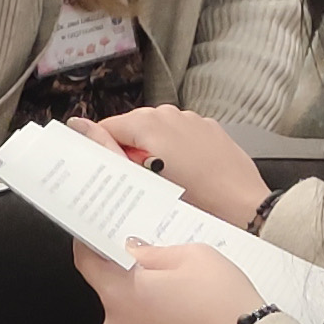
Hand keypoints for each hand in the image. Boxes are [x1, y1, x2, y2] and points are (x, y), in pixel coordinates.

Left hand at [74, 235, 265, 323]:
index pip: (88, 264)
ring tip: (186, 315)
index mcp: (121, 293)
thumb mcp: (195, 256)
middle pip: (116, 299)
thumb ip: (154, 252)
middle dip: (137, 289)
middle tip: (171, 285)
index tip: (92, 242)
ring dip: (149, 320)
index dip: (90, 248)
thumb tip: (136, 251)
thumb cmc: (223, 304)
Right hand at [101, 104, 269, 229]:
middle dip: (130, 154)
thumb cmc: (195, 201)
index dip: (103, 152)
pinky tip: (184, 179)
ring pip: (159, 135)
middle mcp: (171, 114)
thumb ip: (107, 151)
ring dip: (154, 154)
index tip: (105, 172)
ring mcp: (193, 120)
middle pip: (133, 130)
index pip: (108, 127)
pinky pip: (182, 138)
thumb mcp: (143, 180)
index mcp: (149, 122)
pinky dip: (177, 153)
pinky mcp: (210, 131)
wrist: (244, 209)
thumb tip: (79, 126)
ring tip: (162, 185)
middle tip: (135, 185)